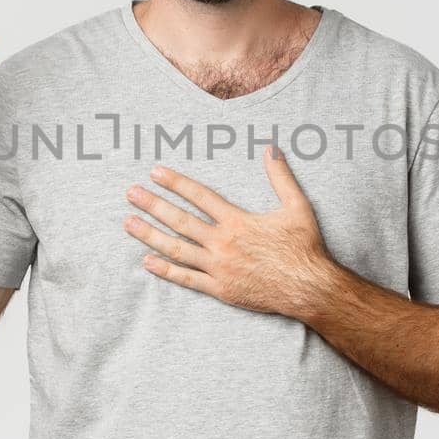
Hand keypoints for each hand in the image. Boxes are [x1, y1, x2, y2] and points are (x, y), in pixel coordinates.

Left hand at [123, 145, 339, 317]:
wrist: (309, 289)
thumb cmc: (304, 248)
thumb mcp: (297, 207)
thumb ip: (281, 178)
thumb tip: (271, 149)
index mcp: (237, 221)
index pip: (200, 197)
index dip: (176, 183)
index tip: (156, 172)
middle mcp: (223, 243)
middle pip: (180, 220)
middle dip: (153, 205)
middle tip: (131, 193)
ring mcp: (218, 268)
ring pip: (177, 249)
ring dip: (150, 235)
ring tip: (129, 223)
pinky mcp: (220, 289)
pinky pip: (187, 279)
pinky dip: (166, 271)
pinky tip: (147, 261)